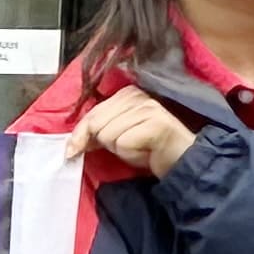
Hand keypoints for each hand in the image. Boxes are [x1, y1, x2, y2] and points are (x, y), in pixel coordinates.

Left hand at [70, 87, 196, 177]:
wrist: (181, 159)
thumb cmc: (148, 148)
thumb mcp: (118, 135)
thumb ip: (98, 130)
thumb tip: (72, 142)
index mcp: (127, 93)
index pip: (91, 113)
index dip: (81, 134)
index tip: (73, 150)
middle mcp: (137, 95)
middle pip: (97, 124)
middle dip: (104, 142)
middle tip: (126, 147)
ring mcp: (147, 108)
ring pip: (108, 135)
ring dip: (120, 149)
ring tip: (139, 147)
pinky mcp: (155, 123)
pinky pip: (123, 143)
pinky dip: (130, 154)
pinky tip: (146, 152)